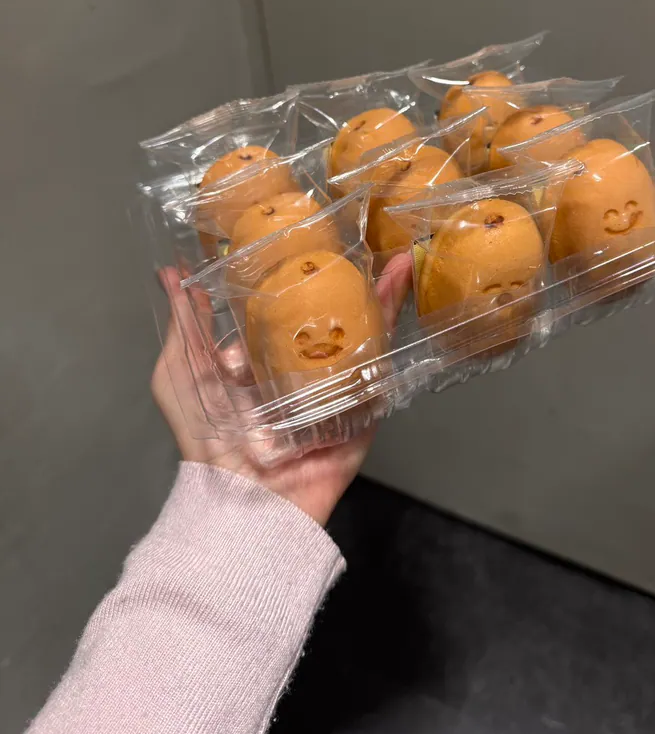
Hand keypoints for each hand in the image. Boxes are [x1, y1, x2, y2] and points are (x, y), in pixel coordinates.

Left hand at [151, 254, 411, 525]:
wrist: (244, 498)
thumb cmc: (206, 437)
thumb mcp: (181, 374)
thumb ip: (185, 327)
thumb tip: (173, 273)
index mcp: (261, 359)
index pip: (282, 308)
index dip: (295, 274)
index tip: (305, 235)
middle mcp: (301, 368)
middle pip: (330, 314)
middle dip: (346, 278)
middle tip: (358, 234)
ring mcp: (336, 384)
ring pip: (362, 330)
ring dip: (379, 291)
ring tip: (390, 252)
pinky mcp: (363, 403)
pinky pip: (381, 358)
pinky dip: (392, 320)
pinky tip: (401, 283)